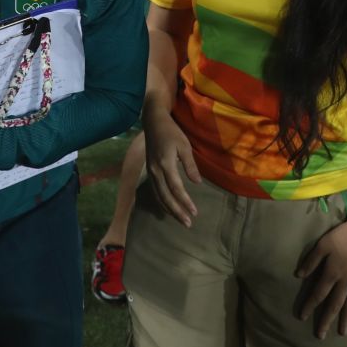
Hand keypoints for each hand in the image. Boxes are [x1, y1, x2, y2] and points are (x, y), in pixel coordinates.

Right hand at [143, 106, 200, 226]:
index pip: (176, 188)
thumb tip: (197, 183)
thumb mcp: (184, 145)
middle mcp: (156, 170)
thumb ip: (190, 165)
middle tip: (188, 223)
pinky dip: (162, 202)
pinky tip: (168, 208)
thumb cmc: (171, 132)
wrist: (153, 123)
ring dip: (169, 209)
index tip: (194, 212)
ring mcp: (150, 172)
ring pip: (159, 196)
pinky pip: (155, 191)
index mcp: (165, 164)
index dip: (185, 201)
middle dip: (177, 211)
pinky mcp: (150, 171)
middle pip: (165, 196)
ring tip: (180, 219)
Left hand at [296, 214, 346, 339]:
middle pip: (334, 304)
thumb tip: (299, 275)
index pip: (318, 294)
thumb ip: (311, 261)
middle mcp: (345, 281)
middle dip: (327, 320)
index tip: (302, 316)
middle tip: (321, 336)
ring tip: (342, 332)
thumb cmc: (341, 236)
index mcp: (332, 273)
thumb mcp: (322, 244)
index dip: (310, 305)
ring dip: (345, 319)